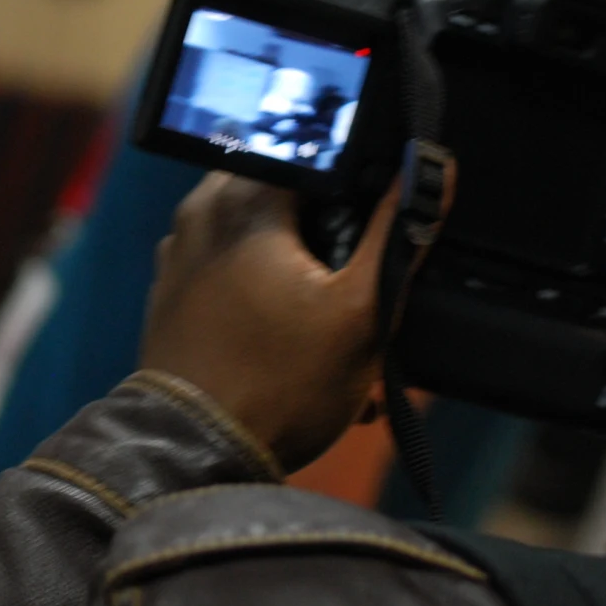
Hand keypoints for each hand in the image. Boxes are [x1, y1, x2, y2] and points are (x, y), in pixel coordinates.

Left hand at [140, 175, 413, 471]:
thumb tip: (432, 167)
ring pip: (262, 234)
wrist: (197, 452)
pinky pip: (232, 267)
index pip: (319, 153)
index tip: (380, 226)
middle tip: (356, 281)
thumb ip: (399, 232)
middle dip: (330, 231)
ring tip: (331, 320)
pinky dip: (267, 292)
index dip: (361, 184)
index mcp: (246, 198)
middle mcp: (202, 210)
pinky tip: (297, 338)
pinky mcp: (172, 288)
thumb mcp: (362, 311)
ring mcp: (180, 249)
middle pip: (290, 194)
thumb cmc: (282, 384)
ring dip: (302, 268)